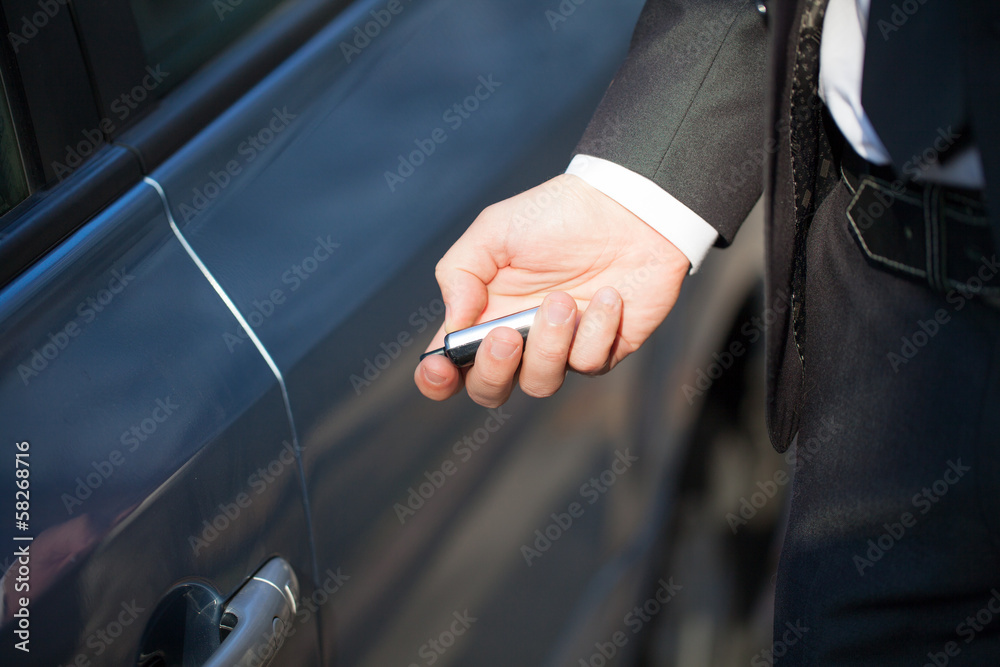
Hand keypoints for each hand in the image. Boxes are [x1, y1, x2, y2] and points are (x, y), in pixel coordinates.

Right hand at [414, 173, 689, 406]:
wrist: (629, 206)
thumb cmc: (556, 214)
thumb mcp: (494, 229)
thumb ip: (460, 273)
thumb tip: (453, 325)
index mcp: (484, 314)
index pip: (449, 365)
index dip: (436, 379)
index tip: (438, 367)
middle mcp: (519, 340)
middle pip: (489, 390)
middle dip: (493, 369)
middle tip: (507, 334)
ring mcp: (561, 350)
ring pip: (540, 384)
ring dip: (548, 345)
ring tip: (563, 300)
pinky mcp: (602, 350)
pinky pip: (589, 363)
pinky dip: (597, 328)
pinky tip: (609, 295)